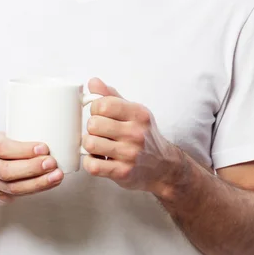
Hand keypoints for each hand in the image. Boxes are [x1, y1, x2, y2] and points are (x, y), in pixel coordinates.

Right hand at [0, 131, 63, 204]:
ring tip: (57, 175)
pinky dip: (38, 188)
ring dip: (39, 182)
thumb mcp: (7, 133)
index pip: (3, 148)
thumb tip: (57, 127)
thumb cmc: (3, 145)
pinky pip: (20, 195)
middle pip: (7, 171)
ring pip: (14, 187)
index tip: (44, 147)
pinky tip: (51, 182)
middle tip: (52, 163)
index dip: (24, 149)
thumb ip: (25, 131)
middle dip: (32, 168)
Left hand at [81, 78, 183, 193]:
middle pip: (94, 124)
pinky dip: (90, 162)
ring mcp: (130, 154)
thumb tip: (93, 81)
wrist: (164, 167)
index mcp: (138, 114)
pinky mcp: (123, 173)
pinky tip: (99, 159)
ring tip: (98, 144)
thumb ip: (111, 96)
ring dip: (90, 144)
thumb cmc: (144, 136)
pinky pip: (93, 165)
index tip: (99, 114)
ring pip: (90, 144)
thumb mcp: (133, 112)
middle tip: (99, 131)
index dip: (94, 108)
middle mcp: (136, 133)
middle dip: (92, 127)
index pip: (103, 104)